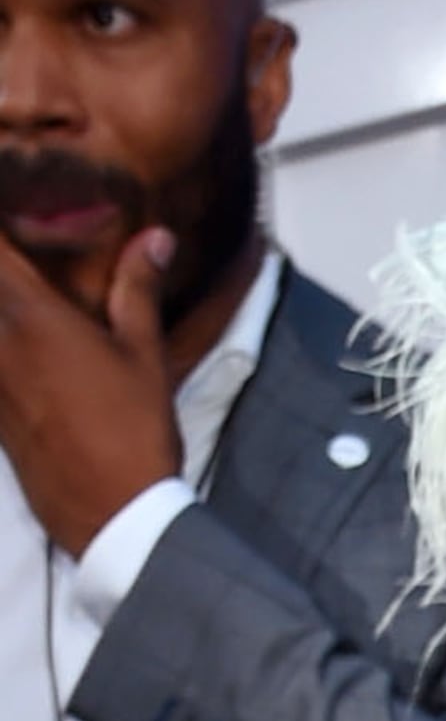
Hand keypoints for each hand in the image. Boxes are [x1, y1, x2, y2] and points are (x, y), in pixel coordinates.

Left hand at [0, 221, 183, 561]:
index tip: (15, 202)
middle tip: (22, 254)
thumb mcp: (144, 357)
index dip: (2, 217)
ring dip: (1, 306)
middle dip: (1, 264)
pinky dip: (0, 344)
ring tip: (23, 302)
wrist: (114, 518)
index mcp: (30, 315)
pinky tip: (20, 350)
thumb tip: (156, 238)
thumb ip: (137, 290)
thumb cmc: (134, 434)